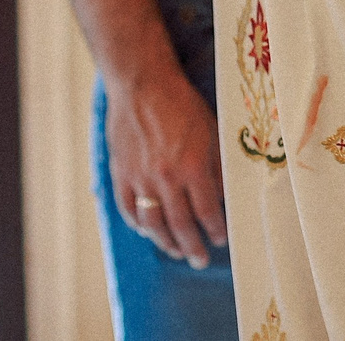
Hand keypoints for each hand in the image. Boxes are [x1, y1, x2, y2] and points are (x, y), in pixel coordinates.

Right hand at [108, 62, 229, 266]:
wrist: (142, 84)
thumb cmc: (182, 104)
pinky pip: (128, 208)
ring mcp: (140, 178)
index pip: (207, 211)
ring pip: (152, 223)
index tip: (222, 240)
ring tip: (176, 252)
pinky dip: (137, 223)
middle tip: (200, 260)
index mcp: (192, 167)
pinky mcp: (121, 173)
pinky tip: (147, 230)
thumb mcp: (211, 131)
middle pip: (180, 224)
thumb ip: (217, 166)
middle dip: (192, 247)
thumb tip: (223, 195)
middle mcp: (166, 178)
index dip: (216, 229)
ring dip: (165, 242)